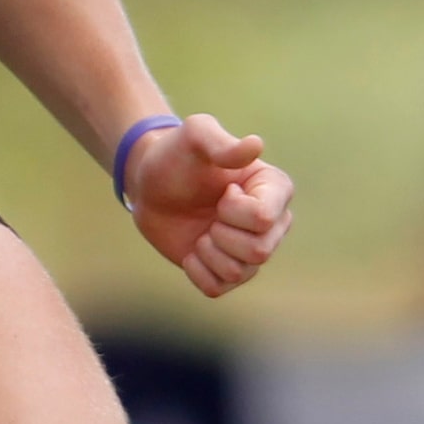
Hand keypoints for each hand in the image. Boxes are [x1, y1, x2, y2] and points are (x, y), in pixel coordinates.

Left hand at [123, 113, 293, 298]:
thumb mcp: (195, 136)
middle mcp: (272, 223)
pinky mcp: (227, 271)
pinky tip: (192, 248)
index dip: (234, 209)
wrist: (149, 183)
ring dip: (208, 250)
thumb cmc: (176, 154)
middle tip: (209, 211)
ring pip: (239, 272)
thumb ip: (221, 142)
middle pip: (259, 252)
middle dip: (221, 232)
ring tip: (201, 228)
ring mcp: (250, 250)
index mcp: (274, 189)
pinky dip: (196, 270)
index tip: (222, 189)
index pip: (265, 219)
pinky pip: (217, 288)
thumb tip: (256, 145)